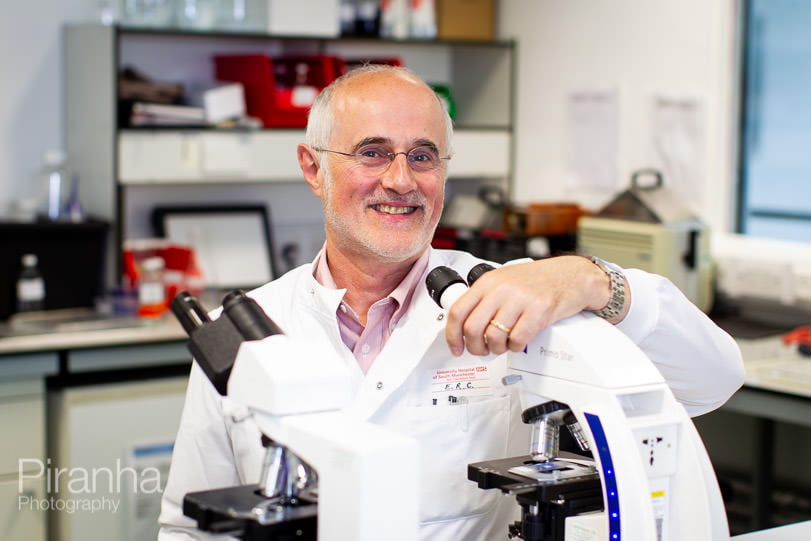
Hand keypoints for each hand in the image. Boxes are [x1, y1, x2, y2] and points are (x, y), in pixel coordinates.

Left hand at [444, 255, 625, 355]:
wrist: (572, 275)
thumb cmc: (539, 280)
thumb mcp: (505, 281)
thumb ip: (485, 298)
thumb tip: (465, 324)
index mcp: (488, 282)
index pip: (458, 311)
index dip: (452, 335)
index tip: (456, 347)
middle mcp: (501, 289)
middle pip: (473, 328)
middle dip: (475, 347)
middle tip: (482, 350)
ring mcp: (520, 299)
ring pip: (494, 337)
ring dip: (497, 349)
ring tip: (504, 345)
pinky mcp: (539, 311)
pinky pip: (518, 340)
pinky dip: (516, 348)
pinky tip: (520, 342)